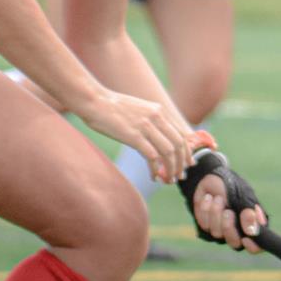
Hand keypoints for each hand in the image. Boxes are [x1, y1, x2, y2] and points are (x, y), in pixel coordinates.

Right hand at [70, 89, 189, 183]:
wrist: (92, 100)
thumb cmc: (110, 107)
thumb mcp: (139, 108)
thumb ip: (151, 119)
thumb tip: (158, 135)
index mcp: (160, 110)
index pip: (181, 134)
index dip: (187, 151)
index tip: (188, 163)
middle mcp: (157, 117)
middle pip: (179, 145)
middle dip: (182, 163)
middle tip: (181, 175)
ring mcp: (146, 126)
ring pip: (169, 152)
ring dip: (172, 169)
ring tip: (169, 180)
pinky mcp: (133, 136)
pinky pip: (152, 157)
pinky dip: (156, 169)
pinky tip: (154, 177)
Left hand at [181, 148, 266, 251]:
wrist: (210, 177)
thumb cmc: (232, 186)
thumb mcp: (244, 197)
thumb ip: (249, 214)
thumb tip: (253, 232)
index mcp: (253, 224)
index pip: (258, 246)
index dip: (253, 246)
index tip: (246, 238)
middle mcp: (239, 231)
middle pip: (235, 243)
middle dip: (229, 227)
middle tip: (228, 212)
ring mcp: (222, 230)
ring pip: (217, 234)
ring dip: (216, 213)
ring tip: (217, 198)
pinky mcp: (206, 227)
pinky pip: (204, 225)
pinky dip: (205, 210)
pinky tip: (208, 199)